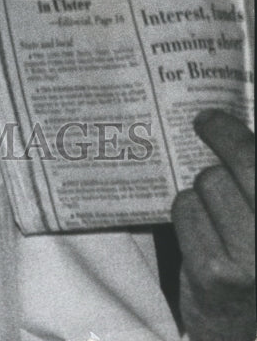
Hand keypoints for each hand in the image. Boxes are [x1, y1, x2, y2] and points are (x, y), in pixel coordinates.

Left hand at [172, 109, 254, 340]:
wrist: (247, 338)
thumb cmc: (256, 270)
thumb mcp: (255, 221)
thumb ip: (250, 183)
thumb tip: (230, 133)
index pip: (255, 162)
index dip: (231, 133)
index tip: (211, 116)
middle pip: (233, 168)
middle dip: (219, 148)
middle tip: (206, 124)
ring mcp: (252, 261)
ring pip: (207, 186)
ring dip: (205, 193)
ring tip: (219, 216)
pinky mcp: (217, 275)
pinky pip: (186, 211)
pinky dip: (188, 216)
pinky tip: (201, 236)